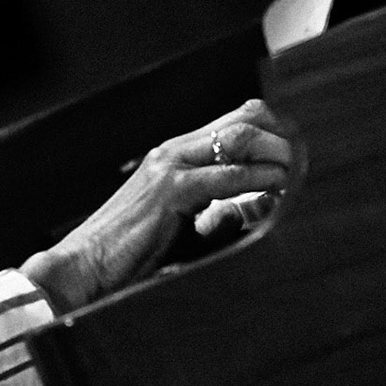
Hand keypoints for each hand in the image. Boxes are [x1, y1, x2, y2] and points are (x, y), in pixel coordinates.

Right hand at [20, 99, 293, 313]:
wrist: (82, 267)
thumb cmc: (126, 255)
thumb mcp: (176, 226)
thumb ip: (208, 214)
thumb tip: (242, 215)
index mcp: (173, 156)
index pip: (235, 121)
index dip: (274, 133)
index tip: (297, 158)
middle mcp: (172, 152)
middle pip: (245, 117)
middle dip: (283, 138)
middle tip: (303, 166)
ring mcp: (169, 167)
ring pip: (239, 138)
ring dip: (276, 154)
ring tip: (296, 176)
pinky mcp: (169, 192)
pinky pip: (226, 177)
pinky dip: (259, 180)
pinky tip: (277, 191)